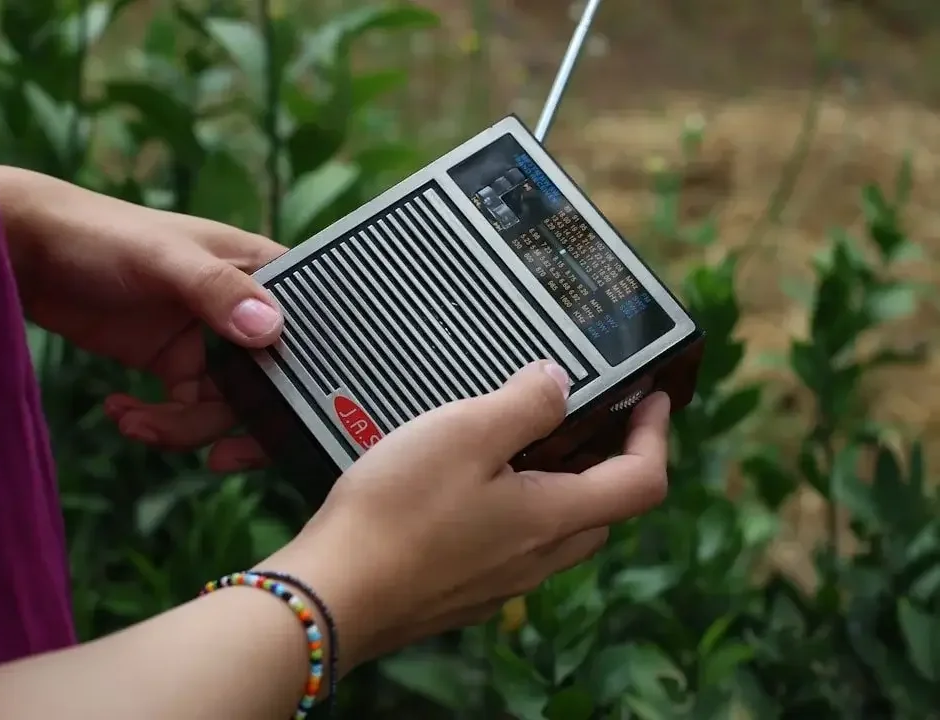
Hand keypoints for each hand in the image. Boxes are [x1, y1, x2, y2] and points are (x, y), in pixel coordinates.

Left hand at [0, 167, 285, 470]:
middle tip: (217, 458)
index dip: (305, 380)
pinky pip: (185, 411)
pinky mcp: (172, 363)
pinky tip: (119, 411)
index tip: (283, 420)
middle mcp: (244, 311)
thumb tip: (272, 331)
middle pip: (271, 384)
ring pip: (224, 407)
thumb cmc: (100, 234)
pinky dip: (157, 422)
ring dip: (183, 429)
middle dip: (241, 423)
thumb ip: (217, 290)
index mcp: (262, 273)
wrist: (26, 252)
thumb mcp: (162, 258)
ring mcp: (208, 341)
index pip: (305, 332)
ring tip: (134, 425)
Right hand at [259, 362, 671, 671]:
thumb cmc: (398, 511)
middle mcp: (537, 559)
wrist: (334, 594)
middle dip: (610, 460)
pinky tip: (470, 486)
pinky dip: (515, 508)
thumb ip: (526, 403)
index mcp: (552, 517)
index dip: (655, 435)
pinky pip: (512, 546)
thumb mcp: (466, 432)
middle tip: (590, 417)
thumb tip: (561, 383)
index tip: (651, 397)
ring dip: (560, 485)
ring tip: (524, 442)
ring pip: (556, 530)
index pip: (640, 482)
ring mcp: (500, 581)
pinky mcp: (463, 591)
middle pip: (603, 510)